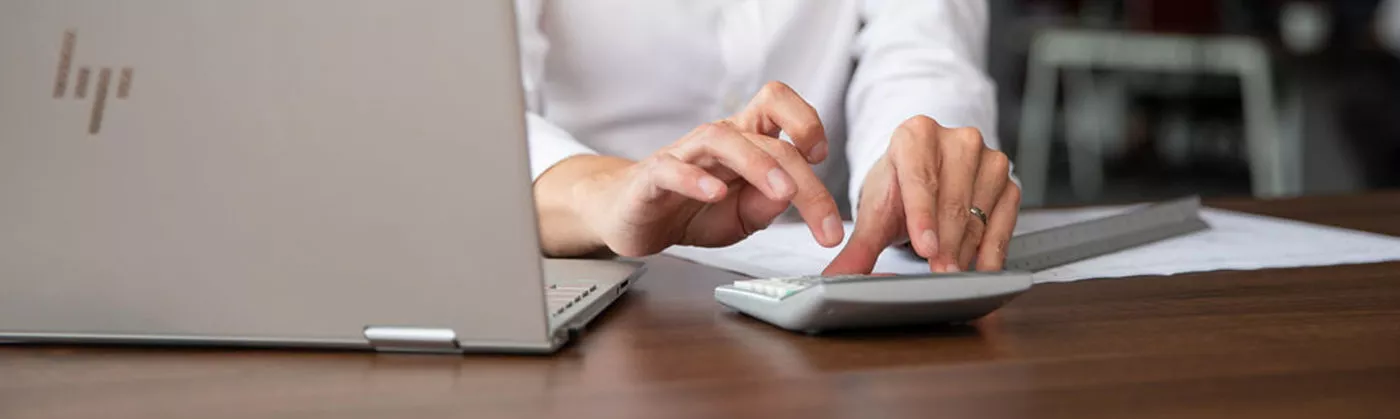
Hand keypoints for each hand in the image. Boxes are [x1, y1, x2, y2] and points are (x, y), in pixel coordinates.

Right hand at [535, 82, 843, 256]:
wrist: (633, 218)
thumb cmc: (691, 210)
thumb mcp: (741, 219)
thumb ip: (766, 208)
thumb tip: (790, 196)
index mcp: (745, 141)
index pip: (777, 105)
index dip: (805, 120)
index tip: (821, 156)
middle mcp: (718, 140)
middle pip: (767, 139)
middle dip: (803, 179)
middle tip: (824, 222)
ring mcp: (684, 155)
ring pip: (722, 139)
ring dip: (758, 164)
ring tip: (781, 192)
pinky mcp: (652, 176)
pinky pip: (672, 169)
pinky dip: (695, 180)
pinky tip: (714, 194)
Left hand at [824, 116, 1019, 273]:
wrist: (925, 178)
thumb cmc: (899, 189)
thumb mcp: (875, 213)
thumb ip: (858, 246)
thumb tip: (837, 278)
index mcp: (916, 135)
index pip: (920, 178)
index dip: (923, 215)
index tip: (925, 247)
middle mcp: (957, 140)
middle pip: (953, 200)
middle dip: (946, 243)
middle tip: (940, 273)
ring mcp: (988, 159)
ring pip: (979, 214)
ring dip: (966, 250)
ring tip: (950, 271)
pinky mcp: (1009, 182)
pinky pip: (1005, 222)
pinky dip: (992, 250)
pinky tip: (981, 269)